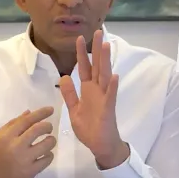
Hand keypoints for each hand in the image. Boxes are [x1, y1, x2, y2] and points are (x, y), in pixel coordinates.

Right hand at [0, 107, 55, 177]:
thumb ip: (13, 124)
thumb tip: (29, 112)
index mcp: (6, 136)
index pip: (27, 120)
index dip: (41, 113)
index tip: (50, 109)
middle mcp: (15, 146)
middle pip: (38, 129)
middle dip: (48, 126)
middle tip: (49, 128)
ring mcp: (24, 160)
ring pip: (47, 144)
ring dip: (51, 140)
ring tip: (49, 141)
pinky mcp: (30, 171)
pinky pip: (47, 159)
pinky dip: (49, 155)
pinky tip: (46, 154)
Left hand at [58, 30, 128, 169]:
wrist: (100, 145)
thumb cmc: (89, 128)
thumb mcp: (74, 110)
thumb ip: (69, 94)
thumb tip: (64, 76)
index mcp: (88, 90)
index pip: (84, 68)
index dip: (81, 54)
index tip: (79, 38)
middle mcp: (97, 91)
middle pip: (97, 66)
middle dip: (97, 50)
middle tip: (98, 32)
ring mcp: (104, 98)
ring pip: (105, 76)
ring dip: (105, 61)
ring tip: (107, 46)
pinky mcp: (108, 109)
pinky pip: (111, 96)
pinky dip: (113, 86)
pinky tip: (114, 75)